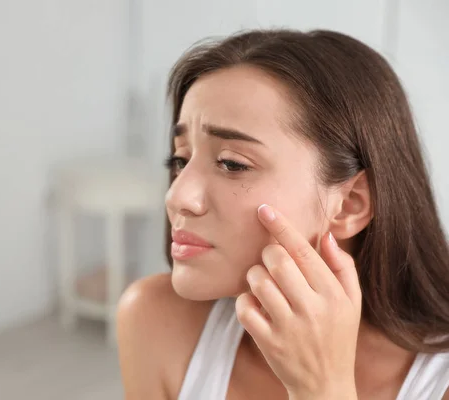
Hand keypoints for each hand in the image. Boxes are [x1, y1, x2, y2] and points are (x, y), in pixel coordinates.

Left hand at [235, 204, 360, 399]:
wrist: (325, 384)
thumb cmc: (337, 335)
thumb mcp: (352, 302)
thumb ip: (341, 266)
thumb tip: (324, 235)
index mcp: (333, 295)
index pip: (303, 251)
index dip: (281, 226)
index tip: (264, 208)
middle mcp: (312, 309)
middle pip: (277, 261)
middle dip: (267, 253)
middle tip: (270, 259)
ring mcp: (288, 327)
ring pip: (258, 281)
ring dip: (254, 275)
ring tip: (264, 283)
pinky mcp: (268, 342)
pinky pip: (244, 307)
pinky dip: (244, 300)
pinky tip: (255, 304)